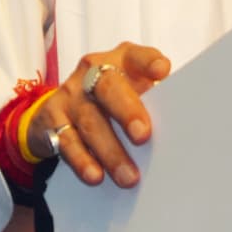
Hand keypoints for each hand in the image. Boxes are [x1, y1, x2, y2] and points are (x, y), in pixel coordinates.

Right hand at [26, 42, 170, 188]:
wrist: (60, 108)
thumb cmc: (112, 98)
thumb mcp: (131, 88)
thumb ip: (151, 99)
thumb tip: (180, 126)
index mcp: (120, 60)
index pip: (136, 56)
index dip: (148, 62)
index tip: (162, 72)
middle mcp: (92, 72)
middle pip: (108, 88)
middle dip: (127, 111)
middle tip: (143, 136)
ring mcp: (70, 95)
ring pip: (90, 122)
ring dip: (111, 151)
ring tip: (128, 176)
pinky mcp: (51, 119)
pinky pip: (67, 142)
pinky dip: (82, 160)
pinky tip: (96, 176)